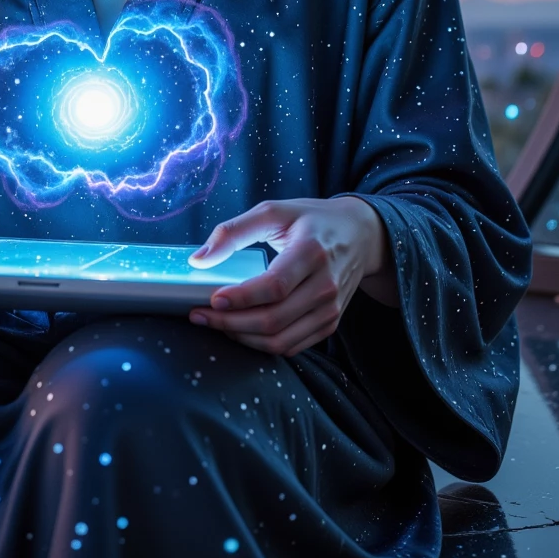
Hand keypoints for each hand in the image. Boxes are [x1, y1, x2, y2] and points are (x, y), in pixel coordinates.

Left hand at [186, 195, 396, 355]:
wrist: (359, 234)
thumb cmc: (311, 220)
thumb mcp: (273, 211)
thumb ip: (232, 232)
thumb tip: (199, 260)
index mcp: (311, 252)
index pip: (274, 286)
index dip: (241, 298)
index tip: (212, 299)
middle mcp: (325, 285)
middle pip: (274, 319)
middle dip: (230, 323)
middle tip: (199, 315)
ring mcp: (330, 309)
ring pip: (280, 340)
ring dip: (242, 337)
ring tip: (215, 324)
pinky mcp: (330, 323)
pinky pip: (291, 346)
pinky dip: (261, 344)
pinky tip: (240, 330)